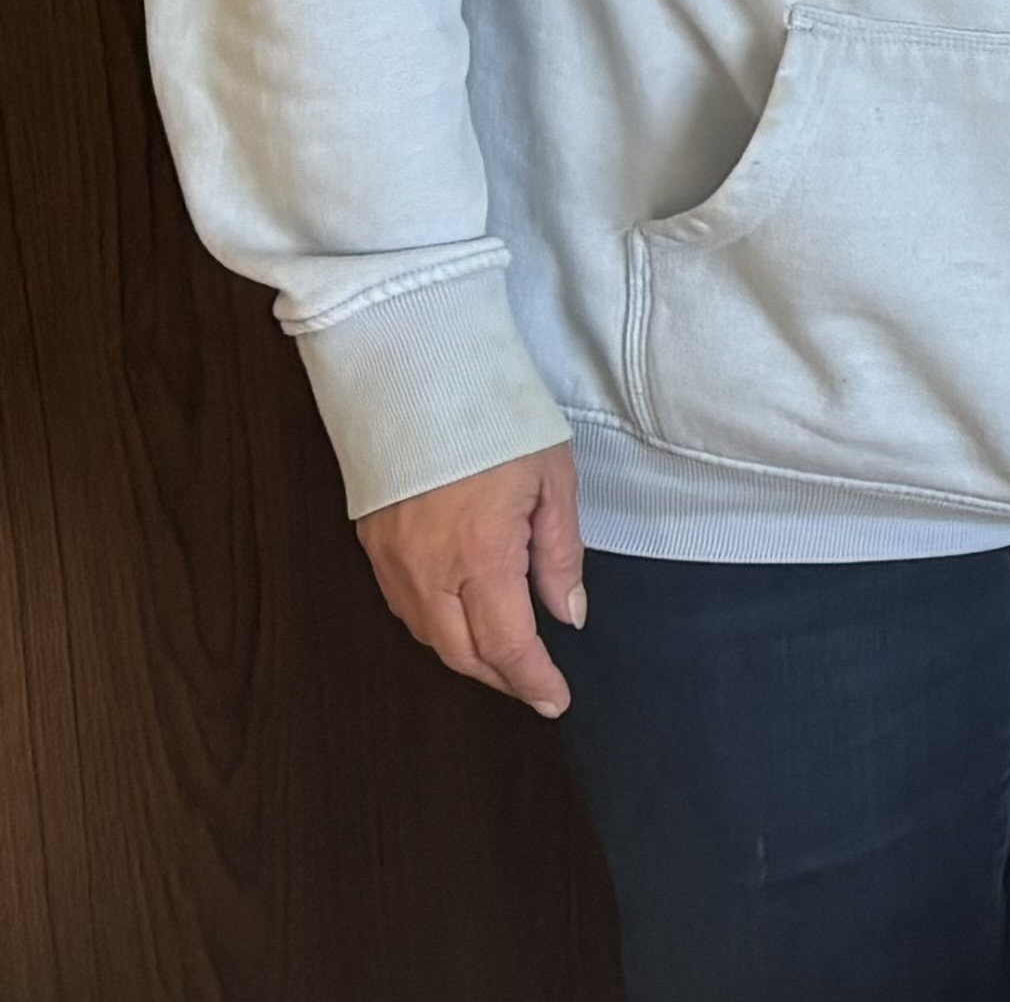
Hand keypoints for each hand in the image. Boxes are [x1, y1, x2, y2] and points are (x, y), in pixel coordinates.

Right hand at [358, 443, 584, 717]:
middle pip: (463, 653)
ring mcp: (392, 562)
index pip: (507, 644)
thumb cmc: (495, 421)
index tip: (555, 700)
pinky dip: (436, 629)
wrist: (416, 379)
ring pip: (428, 637)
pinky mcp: (372, 548)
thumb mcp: (552, 482)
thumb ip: (559, 555)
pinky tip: (462, 623)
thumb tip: (568, 613)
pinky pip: (404, 609)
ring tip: (506, 660)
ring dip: (468, 657)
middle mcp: (429, 570)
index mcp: (481, 555)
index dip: (533, 680)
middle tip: (535, 686)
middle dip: (501, 679)